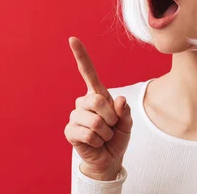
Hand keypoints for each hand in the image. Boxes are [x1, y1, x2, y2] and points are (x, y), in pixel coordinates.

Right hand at [64, 37, 132, 180]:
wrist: (109, 158)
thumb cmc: (117, 136)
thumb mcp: (127, 123)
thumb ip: (125, 112)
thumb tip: (119, 101)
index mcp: (97, 94)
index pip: (88, 72)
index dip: (81, 55)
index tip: (72, 39)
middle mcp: (83, 102)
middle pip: (98, 100)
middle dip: (111, 118)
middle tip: (111, 127)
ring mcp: (75, 116)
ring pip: (94, 121)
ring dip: (105, 132)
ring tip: (103, 136)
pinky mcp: (69, 131)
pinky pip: (88, 134)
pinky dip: (97, 141)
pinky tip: (94, 143)